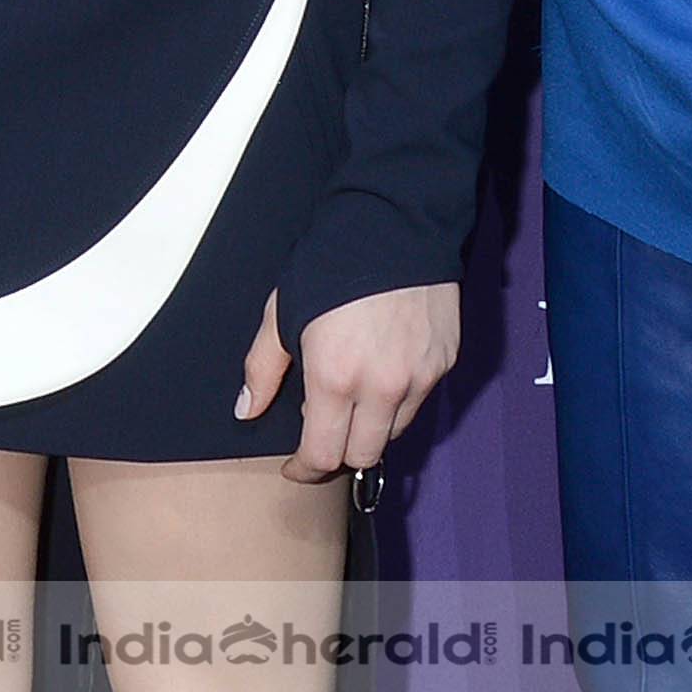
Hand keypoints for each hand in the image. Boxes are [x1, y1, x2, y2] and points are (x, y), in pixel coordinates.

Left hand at [238, 284, 458, 483]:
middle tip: (320, 431)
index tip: (295, 467)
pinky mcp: (444, 363)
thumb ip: (262, 367)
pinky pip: (419, 402)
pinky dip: (397, 400)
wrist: (396, 222)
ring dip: (370, 428)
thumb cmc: (332, 262)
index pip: (324, 456)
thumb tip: (247, 410)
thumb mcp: (281, 311)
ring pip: (395, 433)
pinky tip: (380, 371)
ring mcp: (420, 378)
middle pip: (363, 455)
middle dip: (338, 451)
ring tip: (351, 397)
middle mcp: (383, 388)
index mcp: (336, 378)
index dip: (305, 469)